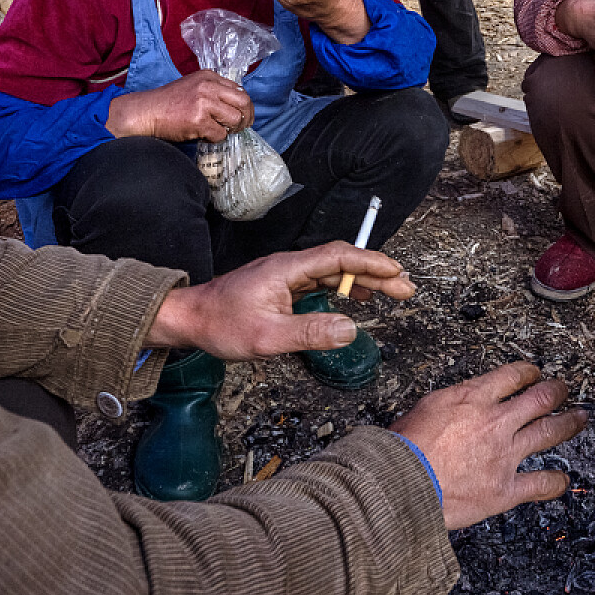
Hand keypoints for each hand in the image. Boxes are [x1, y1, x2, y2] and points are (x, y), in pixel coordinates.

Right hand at [106, 69, 253, 141]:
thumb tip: (237, 106)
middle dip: (246, 118)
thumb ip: (214, 91)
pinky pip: (220, 134)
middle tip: (239, 127)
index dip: (244, 106)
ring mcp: (204, 103)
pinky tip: (202, 135)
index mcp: (209, 76)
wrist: (146, 111)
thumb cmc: (169, 102)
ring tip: (217, 131)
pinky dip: (214, 138)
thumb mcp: (194, 86)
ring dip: (229, 129)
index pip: (240, 90)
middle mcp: (208, 86)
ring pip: (235, 119)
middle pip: (244, 102)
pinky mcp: (198, 120)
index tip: (242, 116)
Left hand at [147, 242, 415, 359]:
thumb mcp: (267, 337)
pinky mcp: (280, 286)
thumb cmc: (221, 326)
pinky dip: (344, 287)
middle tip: (406, 289)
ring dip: (362, 280)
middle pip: (341, 262)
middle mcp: (289, 266)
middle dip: (376, 273)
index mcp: (288, 269)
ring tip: (390, 293)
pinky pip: (320, 281)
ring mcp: (285, 275)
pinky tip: (354, 299)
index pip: (339, 257)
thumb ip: (310, 332)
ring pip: (332, 271)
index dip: (371, 263)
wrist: (188, 319)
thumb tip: (351, 329)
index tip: (397, 273)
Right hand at [392, 362, 588, 529]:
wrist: (402, 482)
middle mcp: (495, 422)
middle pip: (539, 399)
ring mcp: (504, 455)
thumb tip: (454, 407)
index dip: (528, 373)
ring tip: (579, 419)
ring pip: (548, 432)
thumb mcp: (424, 408)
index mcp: (472, 398)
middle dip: (555, 391)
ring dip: (568, 423)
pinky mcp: (505, 489)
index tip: (533, 374)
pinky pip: (540, 484)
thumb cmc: (403, 448)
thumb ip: (449, 405)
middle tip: (563, 390)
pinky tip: (562, 481)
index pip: (511, 376)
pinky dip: (555, 482)